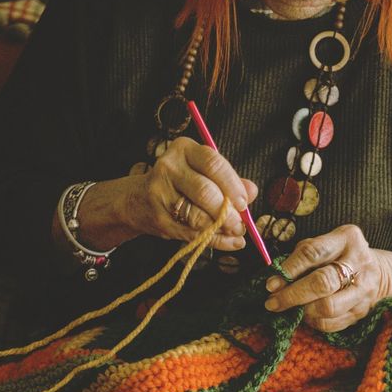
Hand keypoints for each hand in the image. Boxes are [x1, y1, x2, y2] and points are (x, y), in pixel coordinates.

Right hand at [129, 136, 257, 250]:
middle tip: (240, 222)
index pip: (213, 163)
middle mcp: (169, 167)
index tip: (244, 201)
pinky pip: (192, 233)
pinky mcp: (159, 218)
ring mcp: (160, 193)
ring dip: (221, 228)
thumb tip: (252, 190)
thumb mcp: (204, 173)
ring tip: (236, 232)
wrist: (139, 200)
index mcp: (184, 149)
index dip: (232, 184)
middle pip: (204, 191)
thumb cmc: (181, 183)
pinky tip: (229, 242)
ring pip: (197, 215)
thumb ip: (229, 180)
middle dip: (226, 211)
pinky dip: (215, 240)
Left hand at [262, 225, 391, 331]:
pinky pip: (331, 323)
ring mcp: (364, 289)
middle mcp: (359, 262)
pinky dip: (313, 322)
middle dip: (293, 295)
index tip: (271, 284)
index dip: (289, 270)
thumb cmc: (338, 256)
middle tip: (273, 302)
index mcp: (347, 238)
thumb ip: (300, 258)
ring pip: (328, 307)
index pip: (313, 253)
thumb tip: (276, 283)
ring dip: (302, 311)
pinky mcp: (362, 311)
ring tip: (290, 309)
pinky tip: (305, 315)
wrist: (377, 273)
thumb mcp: (322, 245)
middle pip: (323, 283)